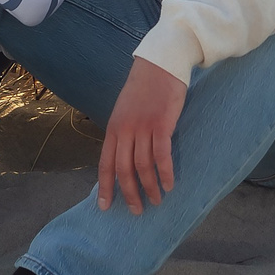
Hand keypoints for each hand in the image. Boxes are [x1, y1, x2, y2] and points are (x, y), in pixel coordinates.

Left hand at [96, 58, 186, 213]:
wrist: (160, 63)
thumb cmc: (145, 87)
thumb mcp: (125, 110)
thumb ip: (124, 131)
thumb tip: (125, 155)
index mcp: (113, 128)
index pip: (105, 163)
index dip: (105, 187)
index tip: (105, 207)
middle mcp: (125, 130)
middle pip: (123, 170)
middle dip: (129, 193)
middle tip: (136, 211)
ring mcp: (142, 128)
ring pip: (142, 166)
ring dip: (149, 187)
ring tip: (156, 201)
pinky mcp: (161, 124)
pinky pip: (161, 155)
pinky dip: (165, 173)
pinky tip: (169, 185)